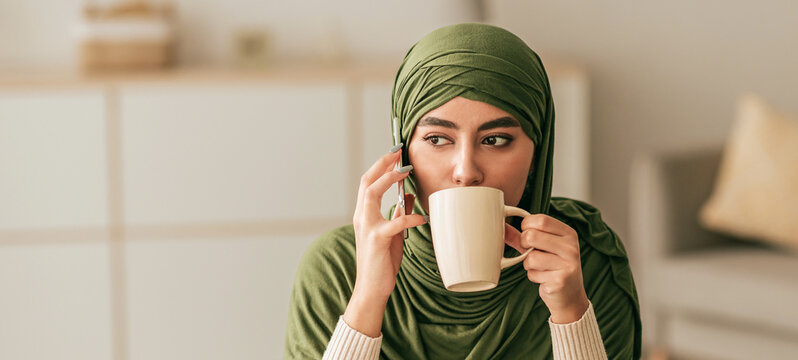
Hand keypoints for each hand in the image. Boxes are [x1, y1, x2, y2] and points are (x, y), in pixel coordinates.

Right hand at [344, 146, 426, 336]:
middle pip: (366, 181)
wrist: (372, 289)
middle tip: (398, 152)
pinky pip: (395, 222)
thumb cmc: (381, 262)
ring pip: (372, 193)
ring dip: (389, 179)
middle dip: (382, 164)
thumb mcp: (394, 234)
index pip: (368, 183)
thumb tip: (409, 196)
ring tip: (406, 171)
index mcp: (364, 214)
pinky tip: (422, 218)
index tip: (395, 154)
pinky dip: (410, 217)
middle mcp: (361, 217)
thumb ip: (399, 214)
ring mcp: (367, 227)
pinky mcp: (377, 240)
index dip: (381, 166)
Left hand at [504, 214, 588, 323]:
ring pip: (530, 257)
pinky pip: (533, 273)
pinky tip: (545, 278)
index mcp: (569, 234)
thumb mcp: (543, 248)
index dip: (527, 226)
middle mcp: (571, 247)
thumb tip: (502, 227)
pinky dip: (533, 276)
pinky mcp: (560, 280)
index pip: (541, 220)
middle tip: (530, 251)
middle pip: (532, 236)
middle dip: (524, 244)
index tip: (527, 234)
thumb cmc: (553, 267)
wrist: (570, 296)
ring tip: (540, 267)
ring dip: (528, 264)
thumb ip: (523, 236)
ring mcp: (567, 264)